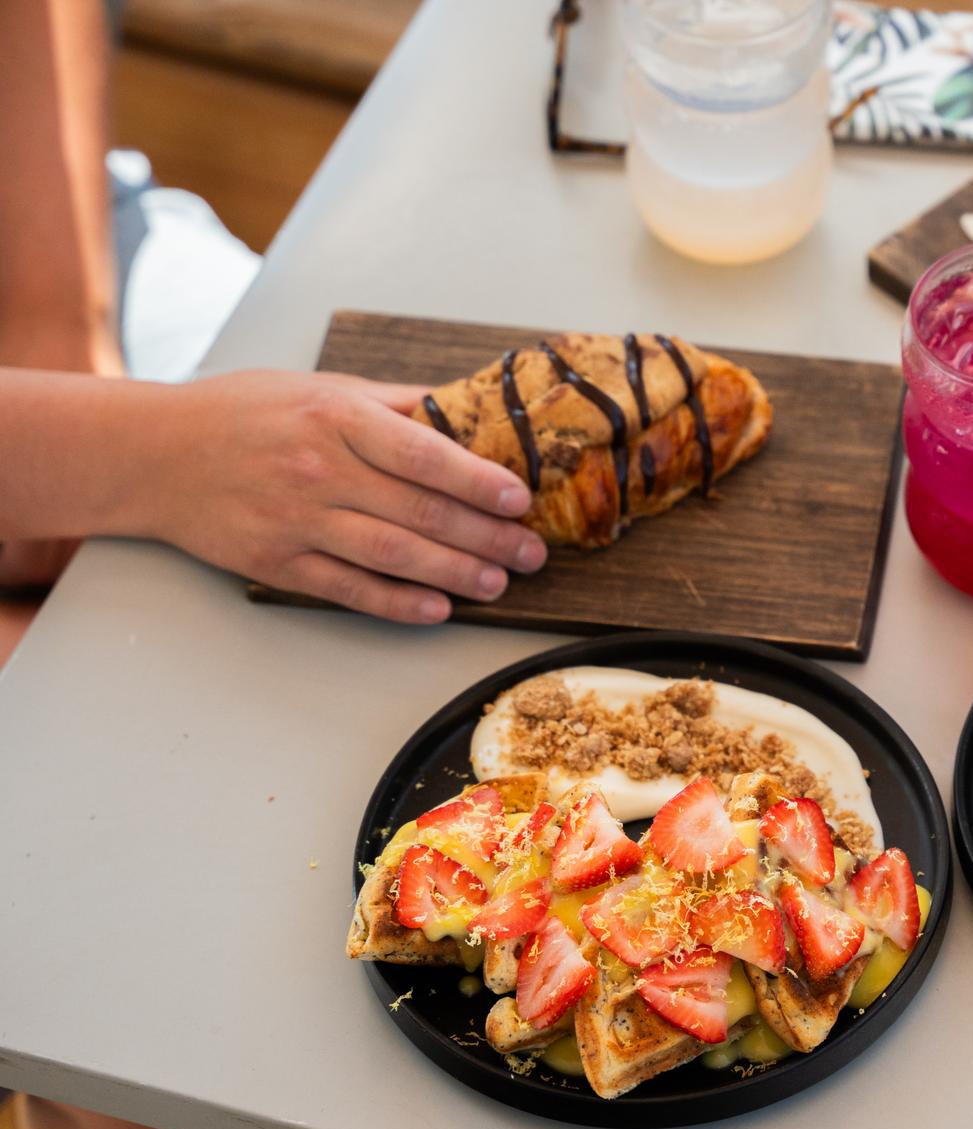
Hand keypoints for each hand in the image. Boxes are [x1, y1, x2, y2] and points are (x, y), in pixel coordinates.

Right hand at [144, 370, 545, 622]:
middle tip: (532, 552)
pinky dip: (398, 603)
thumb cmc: (244, 413)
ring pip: (394, 555)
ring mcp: (296, 520)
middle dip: (488, 537)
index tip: (521, 499)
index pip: (426, 454)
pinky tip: (437, 609)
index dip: (480, 482)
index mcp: (336, 419)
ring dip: (455, 574)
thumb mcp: (322, 389)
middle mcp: (319, 470)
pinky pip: (349, 590)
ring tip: (498, 581)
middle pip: (421, 512)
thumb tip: (468, 411)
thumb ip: (396, 404)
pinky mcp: (277, 562)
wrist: (153, 453)